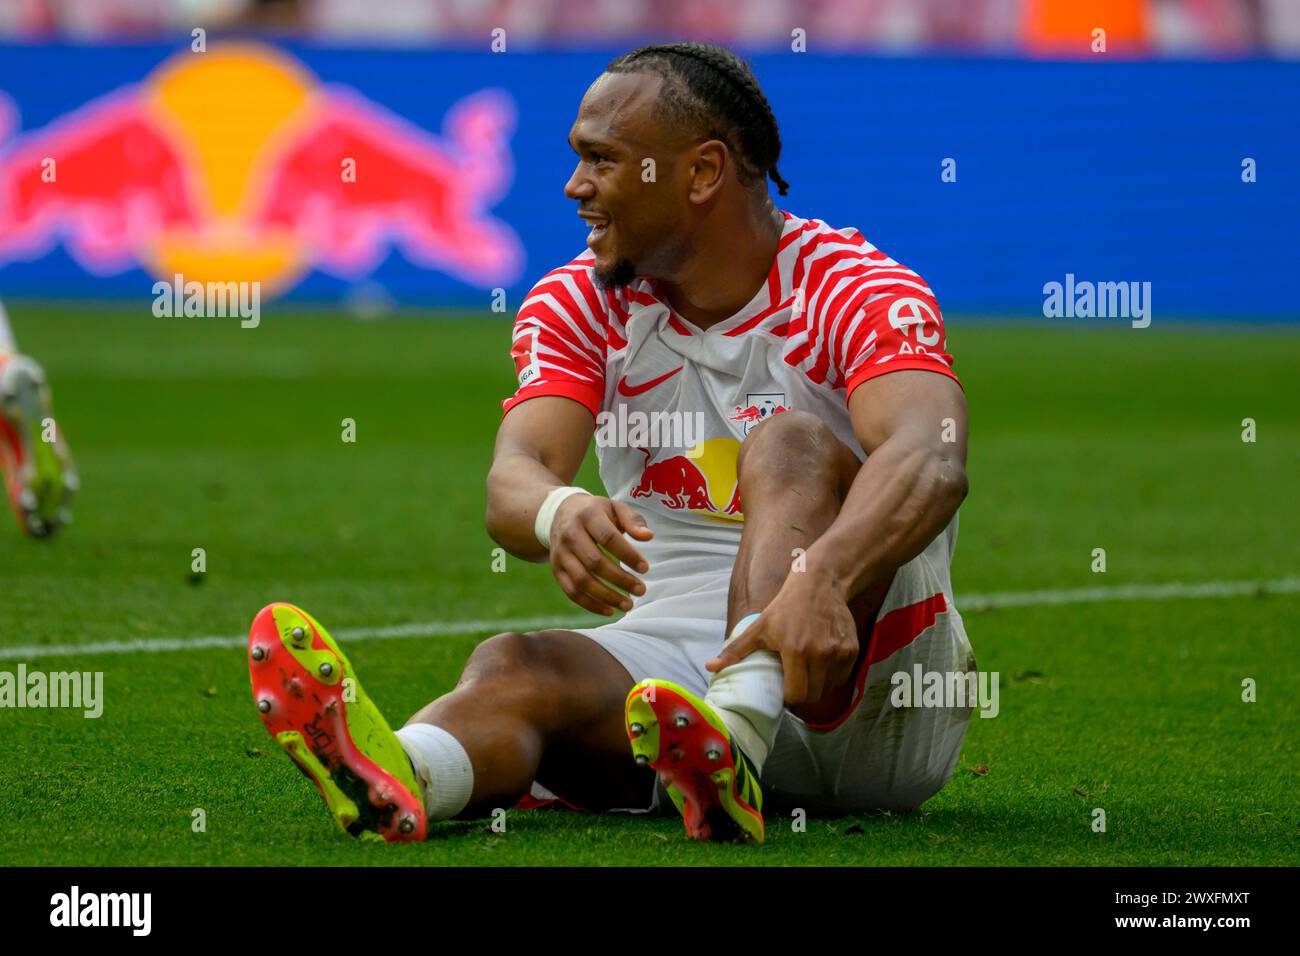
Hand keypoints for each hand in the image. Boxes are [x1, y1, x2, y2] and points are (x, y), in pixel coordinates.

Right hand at [549, 495, 652, 616]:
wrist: (560, 512)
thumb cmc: (596, 512)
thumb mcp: (615, 508)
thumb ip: (633, 521)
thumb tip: (648, 537)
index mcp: (588, 516)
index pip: (608, 538)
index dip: (628, 555)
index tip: (645, 568)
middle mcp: (570, 534)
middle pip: (595, 562)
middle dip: (620, 580)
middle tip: (641, 590)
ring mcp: (560, 553)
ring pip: (582, 580)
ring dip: (606, 596)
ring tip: (628, 605)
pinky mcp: (556, 569)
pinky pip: (571, 591)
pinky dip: (590, 604)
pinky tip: (609, 610)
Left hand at [705, 573, 858, 706]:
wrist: (821, 583)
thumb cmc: (786, 606)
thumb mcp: (759, 627)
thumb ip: (735, 651)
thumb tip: (710, 667)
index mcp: (795, 651)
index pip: (795, 696)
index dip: (788, 698)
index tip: (783, 690)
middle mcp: (821, 654)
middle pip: (813, 697)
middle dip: (802, 696)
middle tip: (795, 685)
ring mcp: (839, 652)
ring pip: (829, 689)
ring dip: (818, 687)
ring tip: (808, 673)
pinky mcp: (852, 649)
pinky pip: (842, 677)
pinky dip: (832, 677)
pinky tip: (822, 664)